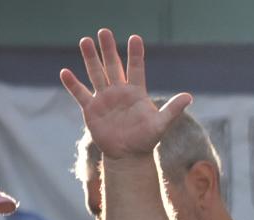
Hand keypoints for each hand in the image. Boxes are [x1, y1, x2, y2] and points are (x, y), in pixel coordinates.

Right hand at [60, 29, 192, 160]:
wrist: (129, 155)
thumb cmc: (147, 140)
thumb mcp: (161, 124)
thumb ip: (173, 109)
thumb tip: (189, 96)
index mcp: (136, 93)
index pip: (135, 68)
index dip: (135, 54)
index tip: (135, 38)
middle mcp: (119, 92)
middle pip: (112, 66)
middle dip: (108, 49)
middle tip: (103, 31)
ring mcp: (104, 99)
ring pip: (96, 74)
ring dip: (90, 58)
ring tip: (85, 41)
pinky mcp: (91, 109)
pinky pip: (80, 94)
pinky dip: (72, 84)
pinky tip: (65, 72)